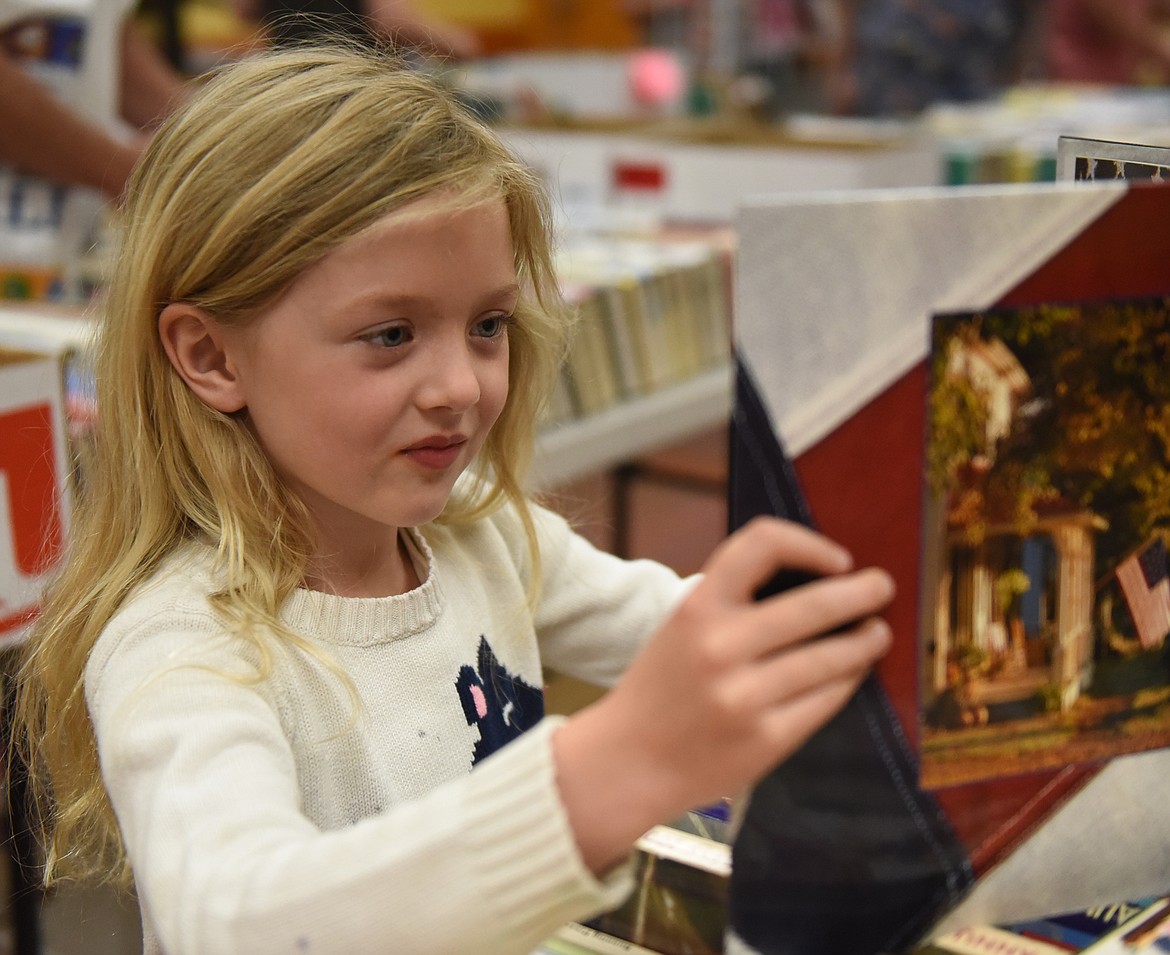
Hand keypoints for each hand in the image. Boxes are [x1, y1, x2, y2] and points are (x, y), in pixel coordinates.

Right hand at [554, 516, 893, 872]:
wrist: (628, 762)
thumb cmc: (661, 688)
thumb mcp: (681, 627)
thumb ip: (732, 602)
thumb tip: (817, 580)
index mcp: (696, 607)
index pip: (761, 545)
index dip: (807, 543)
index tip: (836, 559)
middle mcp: (720, 646)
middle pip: (813, 605)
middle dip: (861, 594)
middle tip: (881, 587)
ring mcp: (744, 697)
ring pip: (830, 659)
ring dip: (864, 642)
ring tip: (877, 633)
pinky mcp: (765, 740)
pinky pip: (824, 701)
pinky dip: (846, 682)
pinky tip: (851, 673)